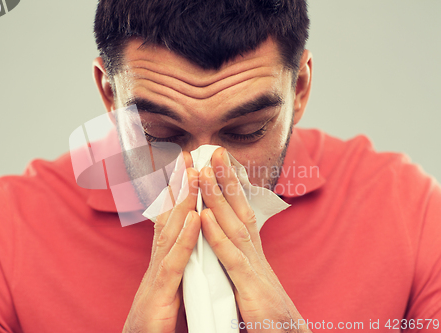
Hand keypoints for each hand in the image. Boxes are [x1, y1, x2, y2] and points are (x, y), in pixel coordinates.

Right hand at [123, 152, 199, 332]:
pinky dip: (186, 237)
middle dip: (179, 184)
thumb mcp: (168, 284)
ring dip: (183, 200)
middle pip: (169, 215)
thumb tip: (186, 246)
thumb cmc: (154, 318)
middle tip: (189, 155)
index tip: (189, 167)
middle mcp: (158, 259)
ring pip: (171, 230)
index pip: (171, 218)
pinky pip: (175, 260)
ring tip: (195, 173)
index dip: (179, 192)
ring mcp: (158, 273)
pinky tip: (195, 216)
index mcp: (164, 258)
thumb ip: (177, 262)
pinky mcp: (161, 292)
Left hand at [199, 148, 310, 332]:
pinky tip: (204, 215)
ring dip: (218, 197)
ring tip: (203, 171)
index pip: (240, 210)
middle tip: (213, 150)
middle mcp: (254, 251)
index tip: (217, 162)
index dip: (230, 186)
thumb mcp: (250, 274)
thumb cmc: (265, 307)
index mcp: (251, 249)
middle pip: (239, 208)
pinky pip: (231, 257)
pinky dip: (217, 236)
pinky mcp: (249, 286)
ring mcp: (253, 266)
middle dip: (226, 178)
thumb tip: (227, 233)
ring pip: (234, 225)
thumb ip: (238, 253)